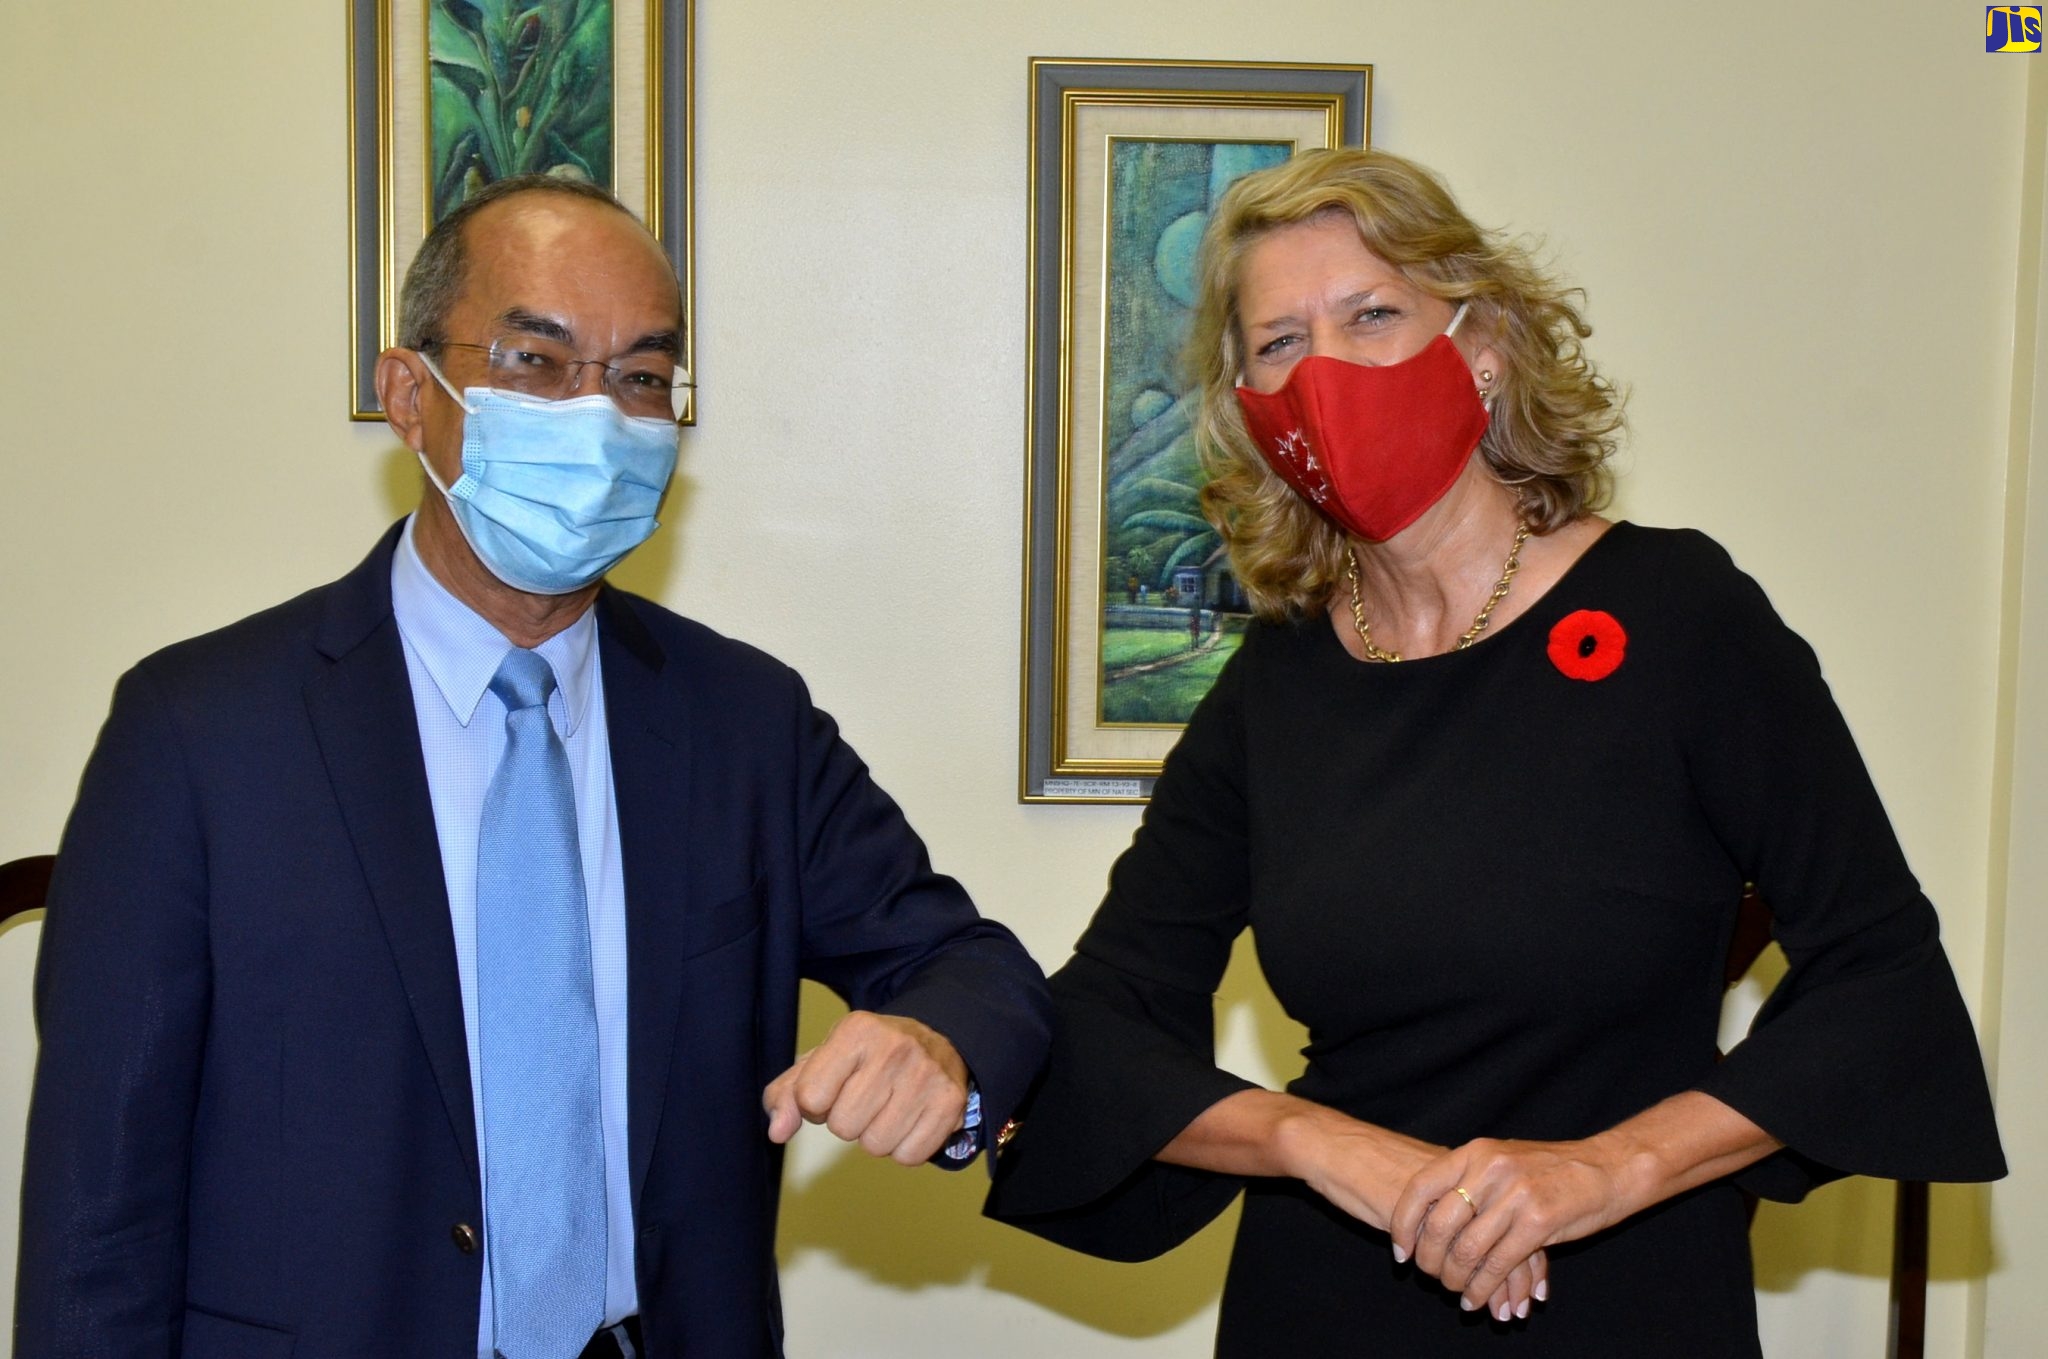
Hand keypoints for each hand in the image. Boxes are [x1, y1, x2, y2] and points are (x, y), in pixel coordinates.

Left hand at [762, 1011, 969, 1164]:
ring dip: (875, 1136)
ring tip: (888, 1107)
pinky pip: (908, 1157)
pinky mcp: (950, 1104)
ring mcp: (926, 1077)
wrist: (938, 1039)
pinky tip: (910, 1119)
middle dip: (847, 1121)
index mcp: (856, 1031)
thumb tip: (777, 1132)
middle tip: (865, 1098)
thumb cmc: (871, 1055)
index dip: (816, 1103)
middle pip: (843, 1126)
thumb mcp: (825, 1060)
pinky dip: (904, 1147)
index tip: (834, 1088)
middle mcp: (894, 1049)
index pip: (810, 1097)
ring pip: (875, 1146)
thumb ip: (789, 1094)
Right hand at [1275, 1105, 1545, 1323]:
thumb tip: (1477, 1228)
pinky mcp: (1427, 1218)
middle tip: (1519, 1312)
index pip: (1516, 1218)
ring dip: (1497, 1289)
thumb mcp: (1426, 1181)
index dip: (1528, 1257)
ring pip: (1490, 1251)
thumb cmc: (1376, 1164)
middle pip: (1511, 1236)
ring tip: (1499, 1315)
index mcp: (1471, 1171)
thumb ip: (1452, 1198)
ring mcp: (1448, 1200)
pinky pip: (1459, 1258)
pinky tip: (1470, 1302)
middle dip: (1518, 1281)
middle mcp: (1468, 1184)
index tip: (1534, 1291)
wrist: (1339, 1148)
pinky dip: (1473, 1284)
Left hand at [1392, 1137, 1626, 1317]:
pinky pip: (1497, 1265)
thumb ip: (1468, 1180)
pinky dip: (1481, 1288)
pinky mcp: (1538, 1223)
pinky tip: (1476, 1300)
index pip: (1420, 1189)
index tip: (1402, 1252)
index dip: (1403, 1225)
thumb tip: (1426, 1215)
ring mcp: (1514, 1196)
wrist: (1605, 1168)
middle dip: (1429, 1260)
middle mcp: (1489, 1170)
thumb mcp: (1501, 1160)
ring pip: (1466, 1250)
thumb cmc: (1549, 1169)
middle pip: (1439, 1225)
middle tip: (1430, 1278)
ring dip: (1455, 1280)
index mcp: (1474, 1153)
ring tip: (1456, 1294)